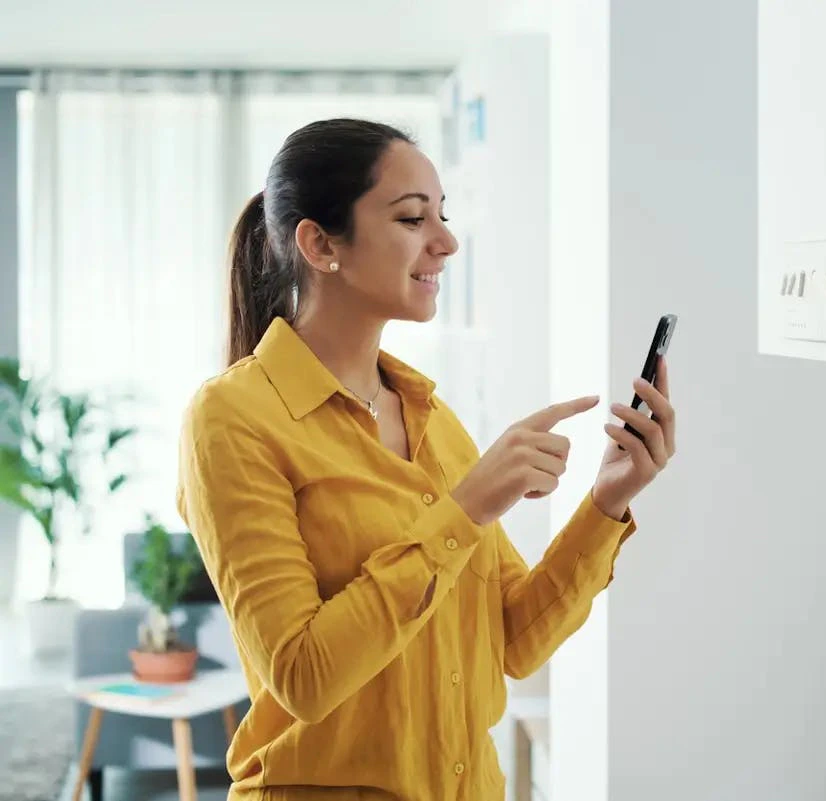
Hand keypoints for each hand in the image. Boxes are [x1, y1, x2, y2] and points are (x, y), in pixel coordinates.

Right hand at [451, 395, 599, 525]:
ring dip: (548, 481)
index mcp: (517, 429)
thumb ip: (531, 443)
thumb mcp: (508, 451)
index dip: (576, 405)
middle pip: (565, 446)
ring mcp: (521, 454)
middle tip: (535, 475)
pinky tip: (523, 494)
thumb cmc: (491, 480)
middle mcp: (520, 437)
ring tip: (524, 485)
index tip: (596, 398)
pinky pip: (553, 484)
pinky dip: (542, 493)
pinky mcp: (524, 474)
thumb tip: (562, 447)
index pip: (553, 412)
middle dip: (557, 464)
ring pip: (560, 467)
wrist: (467, 501)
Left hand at [593, 357, 675, 518]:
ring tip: (613, 406)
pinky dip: (621, 434)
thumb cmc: (616, 461)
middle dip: (653, 394)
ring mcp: (659, 461)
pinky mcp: (646, 471)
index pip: (666, 403)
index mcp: (663, 436)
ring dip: (632, 414)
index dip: (664, 381)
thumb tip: (635, 387)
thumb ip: (632, 416)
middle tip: (636, 381)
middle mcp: (666, 447)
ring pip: (653, 430)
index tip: (658, 359)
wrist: (606, 493)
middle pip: (667, 415)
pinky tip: (607, 427)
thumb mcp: (623, 432)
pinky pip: (636, 447)